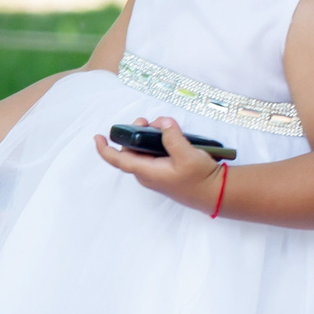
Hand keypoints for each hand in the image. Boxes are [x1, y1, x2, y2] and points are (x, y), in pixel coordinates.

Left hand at [95, 116, 225, 211]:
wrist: (215, 193)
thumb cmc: (200, 179)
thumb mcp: (187, 155)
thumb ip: (173, 137)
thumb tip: (163, 123)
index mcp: (147, 171)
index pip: (119, 160)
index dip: (105, 149)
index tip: (97, 137)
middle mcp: (147, 173)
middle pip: (131, 150)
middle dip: (135, 132)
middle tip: (146, 121)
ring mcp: (156, 173)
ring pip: (143, 150)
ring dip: (148, 136)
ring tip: (162, 125)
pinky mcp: (165, 171)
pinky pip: (154, 153)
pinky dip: (158, 142)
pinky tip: (169, 134)